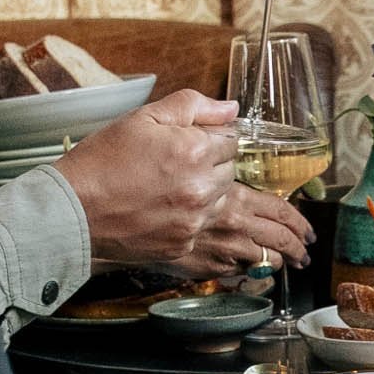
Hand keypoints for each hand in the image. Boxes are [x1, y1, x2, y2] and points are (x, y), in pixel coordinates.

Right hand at [58, 93, 312, 271]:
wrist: (70, 212)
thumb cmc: (100, 164)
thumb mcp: (141, 119)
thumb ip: (191, 107)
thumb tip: (230, 109)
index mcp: (195, 152)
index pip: (232, 145)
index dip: (225, 145)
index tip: (219, 150)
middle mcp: (203, 190)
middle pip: (250, 192)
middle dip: (275, 208)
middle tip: (304, 228)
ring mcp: (196, 225)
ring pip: (253, 234)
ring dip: (281, 245)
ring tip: (300, 250)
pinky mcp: (184, 252)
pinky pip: (228, 258)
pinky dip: (246, 262)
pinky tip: (261, 266)